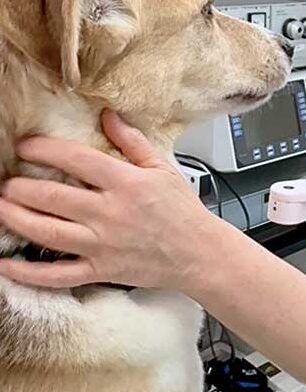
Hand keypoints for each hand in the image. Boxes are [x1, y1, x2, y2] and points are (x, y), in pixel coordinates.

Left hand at [0, 111, 217, 289]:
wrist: (201, 255)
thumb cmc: (184, 214)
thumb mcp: (163, 169)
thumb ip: (132, 142)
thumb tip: (108, 116)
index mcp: (125, 184)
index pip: (75, 160)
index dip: (43, 149)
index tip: (25, 146)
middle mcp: (110, 214)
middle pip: (52, 196)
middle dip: (20, 187)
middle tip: (6, 182)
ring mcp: (103, 244)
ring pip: (47, 232)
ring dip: (16, 218)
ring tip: (0, 207)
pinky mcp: (101, 270)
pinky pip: (58, 275)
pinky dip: (29, 272)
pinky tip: (6, 264)